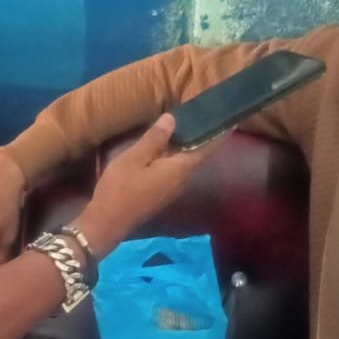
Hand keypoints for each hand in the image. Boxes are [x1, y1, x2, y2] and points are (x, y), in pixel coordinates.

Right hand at [72, 114, 225, 255]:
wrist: (107, 223)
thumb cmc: (119, 189)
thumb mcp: (133, 159)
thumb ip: (154, 140)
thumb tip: (173, 119)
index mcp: (178, 170)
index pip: (206, 149)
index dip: (219, 135)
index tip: (231, 121)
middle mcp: (181, 180)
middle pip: (198, 155)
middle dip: (205, 137)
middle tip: (208, 116)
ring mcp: (172, 189)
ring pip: (186, 162)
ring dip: (190, 145)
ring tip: (189, 125)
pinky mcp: (162, 193)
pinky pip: (176, 169)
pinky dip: (177, 154)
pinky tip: (168, 146)